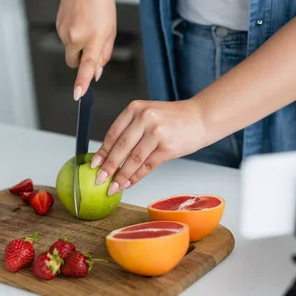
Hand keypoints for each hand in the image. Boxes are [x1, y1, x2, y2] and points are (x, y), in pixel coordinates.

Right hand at [56, 0, 115, 99]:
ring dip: (78, 46)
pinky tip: (79, 23)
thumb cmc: (101, 4)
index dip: (82, 82)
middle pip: (74, 63)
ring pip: (70, 51)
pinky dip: (73, 37)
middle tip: (90, 46)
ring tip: (86, 27)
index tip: (78, 94)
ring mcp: (64, 32)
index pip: (87, 66)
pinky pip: (65, 41)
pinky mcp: (58, 27)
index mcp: (94, 38)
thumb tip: (97, 73)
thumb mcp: (111, 31)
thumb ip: (104, 55)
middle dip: (81, 61)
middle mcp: (76, 37)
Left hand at [90, 99, 208, 194]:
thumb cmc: (174, 118)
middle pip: (120, 147)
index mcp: (136, 108)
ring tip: (113, 187)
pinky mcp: (167, 147)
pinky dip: (136, 177)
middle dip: (108, 167)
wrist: (201, 117)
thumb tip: (111, 155)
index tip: (93, 164)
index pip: (113, 133)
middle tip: (98, 179)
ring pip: (133, 159)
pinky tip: (129, 184)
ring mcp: (156, 133)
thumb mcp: (149, 114)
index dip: (102, 151)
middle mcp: (145, 118)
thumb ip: (131, 129)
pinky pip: (147, 166)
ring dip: (121, 176)